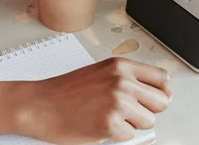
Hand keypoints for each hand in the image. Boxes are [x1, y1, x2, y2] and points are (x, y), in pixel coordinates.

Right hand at [14, 58, 171, 143]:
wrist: (40, 104)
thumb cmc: (65, 91)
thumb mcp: (99, 74)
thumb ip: (125, 79)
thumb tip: (153, 95)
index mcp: (120, 65)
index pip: (162, 78)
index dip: (160, 92)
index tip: (153, 99)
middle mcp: (122, 81)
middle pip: (161, 102)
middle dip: (148, 110)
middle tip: (129, 112)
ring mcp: (117, 102)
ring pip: (148, 121)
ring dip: (132, 124)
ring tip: (109, 117)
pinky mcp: (111, 124)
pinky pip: (130, 136)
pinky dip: (117, 135)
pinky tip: (99, 125)